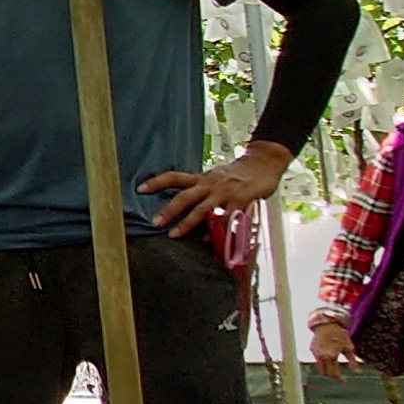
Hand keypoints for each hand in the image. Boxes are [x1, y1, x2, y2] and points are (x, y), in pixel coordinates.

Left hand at [140, 142, 289, 236]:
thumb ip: (203, 190)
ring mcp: (224, 193)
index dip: (157, 181)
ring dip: (186, 223)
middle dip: (168, 209)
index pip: (175, 177)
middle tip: (154, 221)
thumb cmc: (239, 173)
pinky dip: (215, 230)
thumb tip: (188, 204)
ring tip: (173, 234)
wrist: (264, 163)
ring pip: (201, 209)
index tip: (140, 188)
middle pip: (184, 196)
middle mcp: (209, 184)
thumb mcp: (216, 177)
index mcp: (202, 178)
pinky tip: (209, 240)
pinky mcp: (239, 202)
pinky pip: (224, 218)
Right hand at [307, 318, 356, 377]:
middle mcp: (322, 356)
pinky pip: (317, 360)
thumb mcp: (349, 348)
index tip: (344, 381)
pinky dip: (322, 362)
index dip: (340, 379)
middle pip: (326, 373)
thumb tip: (358, 372)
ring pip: (319, 368)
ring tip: (333, 368)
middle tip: (339, 376)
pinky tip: (328, 358)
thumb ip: (353, 361)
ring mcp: (315, 353)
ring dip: (326, 370)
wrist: (327, 323)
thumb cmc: (340, 335)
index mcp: (331, 356)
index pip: (334, 374)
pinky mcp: (312, 349)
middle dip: (333, 376)